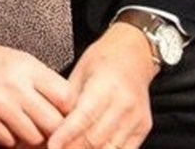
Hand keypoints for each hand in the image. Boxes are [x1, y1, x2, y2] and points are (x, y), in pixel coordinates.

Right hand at [0, 10, 74, 147]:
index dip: (69, 111)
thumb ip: (44, 84)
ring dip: (31, 137)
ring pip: (33, 137)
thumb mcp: (22, 62)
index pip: (66, 98)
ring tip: (24, 126)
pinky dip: (9, 138)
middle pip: (53, 123)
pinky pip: (8, 141)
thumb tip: (70, 112)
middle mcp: (16, 85)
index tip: (63, 113)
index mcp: (29, 68)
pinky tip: (4, 126)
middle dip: (53, 129)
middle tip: (46, 127)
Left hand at [46, 24, 156, 148]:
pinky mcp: (143, 128)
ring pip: (110, 148)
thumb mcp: (79, 72)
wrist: (134, 54)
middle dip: (73, 148)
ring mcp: (136, 118)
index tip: (52, 145)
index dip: (66, 134)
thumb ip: (68, 99)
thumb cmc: (101, 61)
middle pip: (96, 137)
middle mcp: (124, 104)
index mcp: (106, 85)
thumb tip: (51, 124)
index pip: (84, 117)